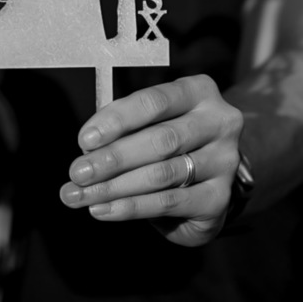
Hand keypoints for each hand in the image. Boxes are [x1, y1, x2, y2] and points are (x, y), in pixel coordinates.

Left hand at [59, 74, 241, 245]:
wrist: (210, 179)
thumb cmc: (169, 141)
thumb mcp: (149, 123)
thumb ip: (121, 128)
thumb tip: (87, 149)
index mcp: (198, 92)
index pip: (154, 102)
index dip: (116, 120)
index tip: (84, 140)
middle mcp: (219, 122)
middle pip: (159, 140)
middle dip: (112, 158)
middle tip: (78, 173)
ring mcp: (224, 161)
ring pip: (162, 174)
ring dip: (115, 187)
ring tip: (82, 195)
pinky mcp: (220, 198)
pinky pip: (169, 202)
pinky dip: (131, 207)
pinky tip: (103, 210)